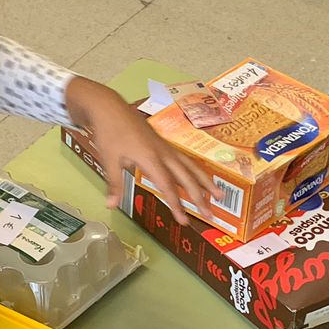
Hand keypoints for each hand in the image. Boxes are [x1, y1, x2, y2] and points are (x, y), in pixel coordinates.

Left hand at [67, 77, 207, 212]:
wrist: (110, 107)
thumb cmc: (109, 133)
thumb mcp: (109, 159)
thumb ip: (114, 184)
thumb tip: (111, 206)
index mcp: (150, 158)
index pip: (167, 186)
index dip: (177, 204)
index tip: (184, 220)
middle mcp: (163, 153)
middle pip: (186, 178)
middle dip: (199, 197)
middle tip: (210, 214)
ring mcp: (166, 147)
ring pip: (191, 166)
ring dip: (205, 182)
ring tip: (220, 195)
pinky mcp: (165, 144)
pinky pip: (185, 159)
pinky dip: (196, 171)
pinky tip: (200, 178)